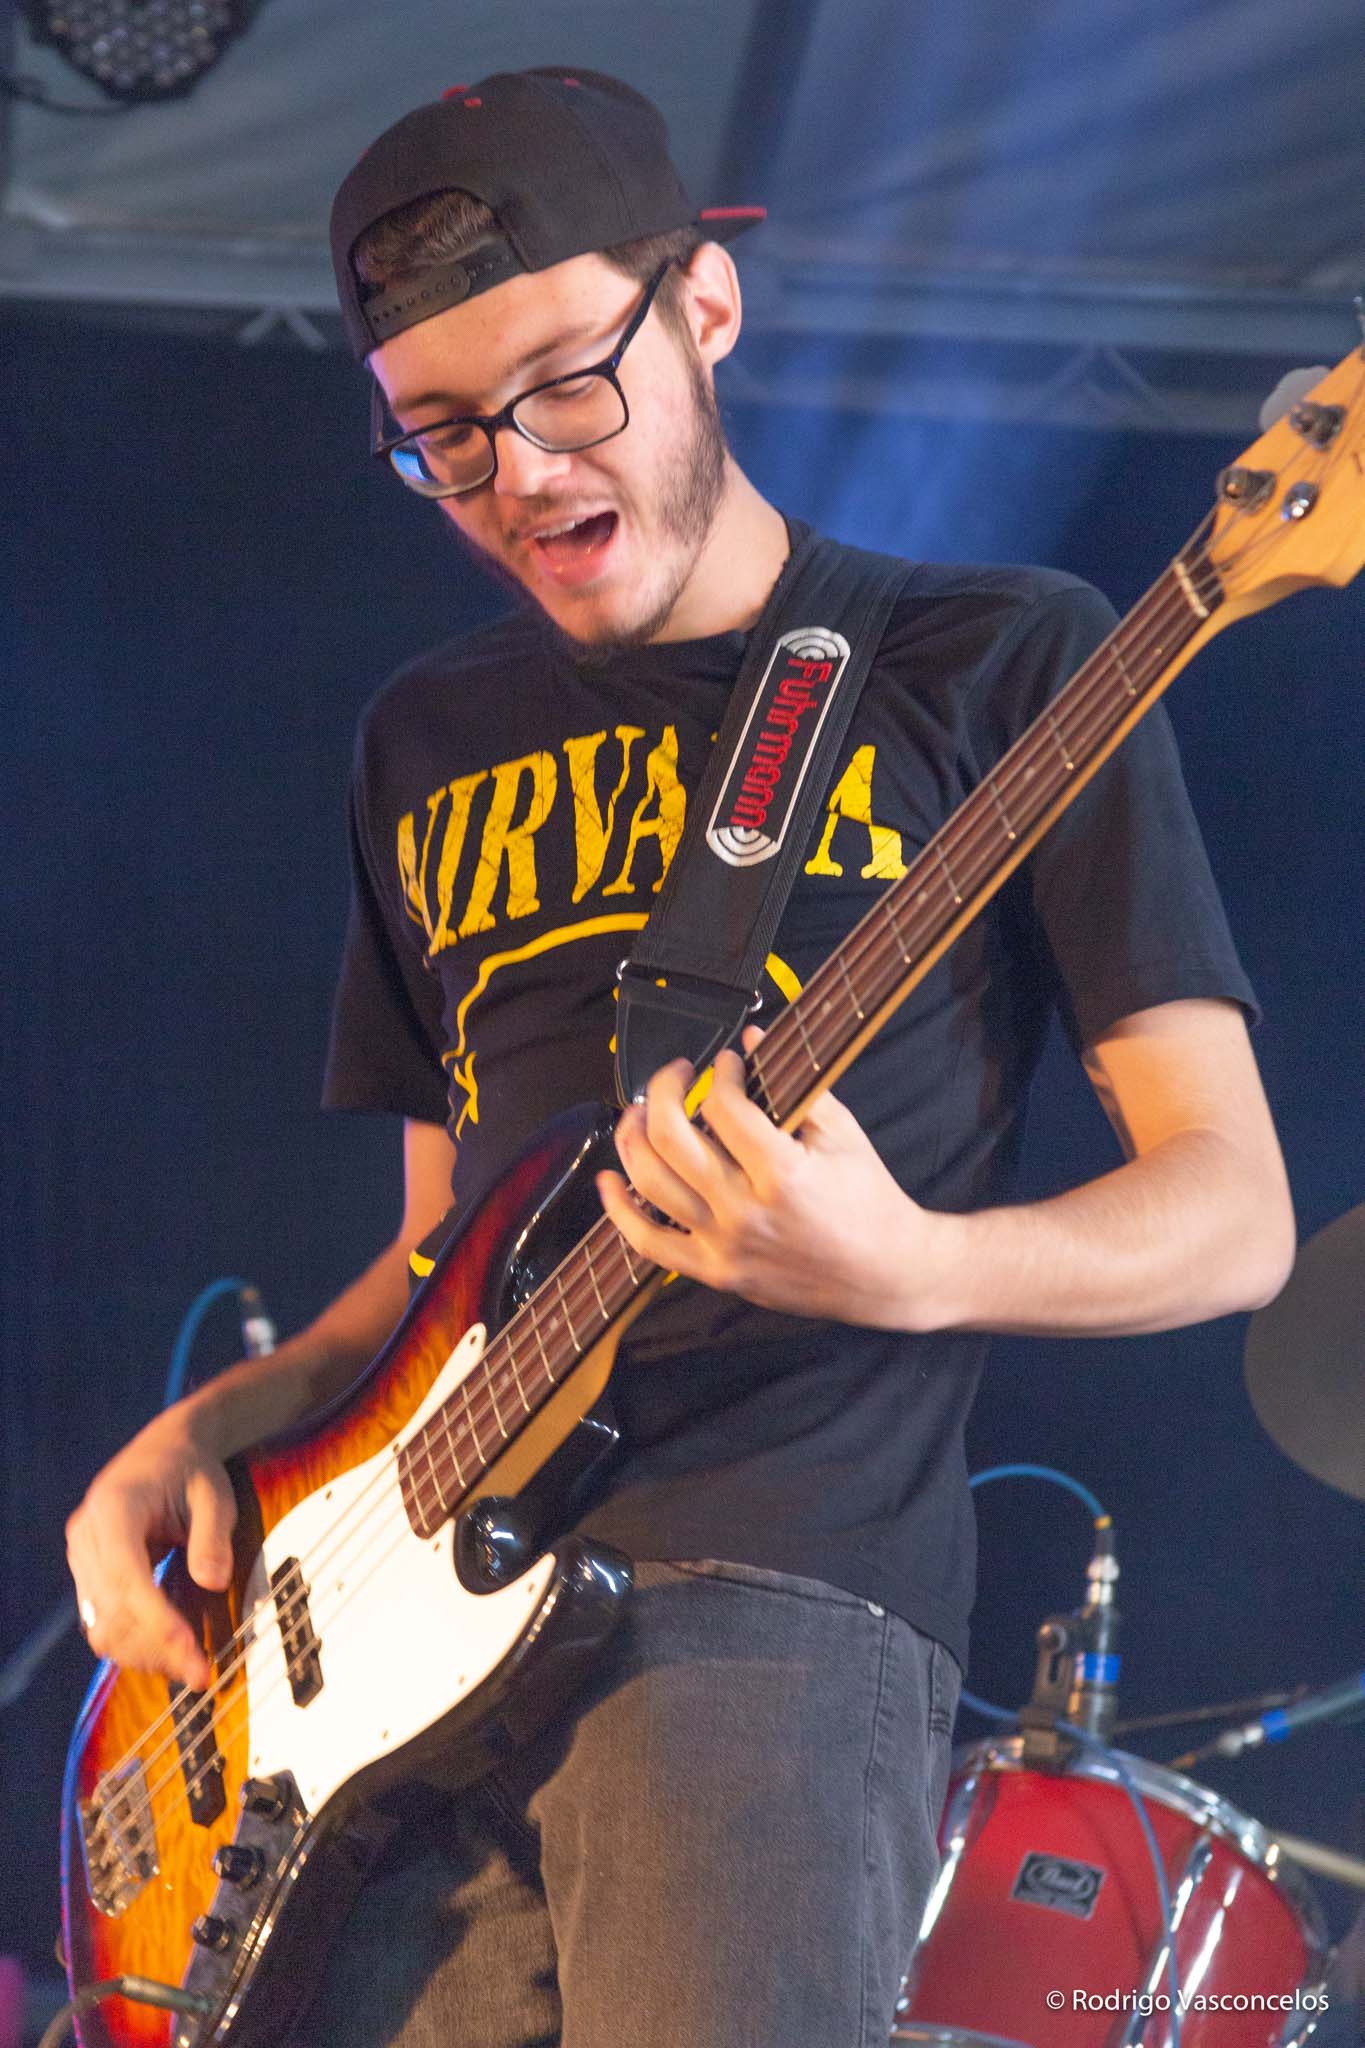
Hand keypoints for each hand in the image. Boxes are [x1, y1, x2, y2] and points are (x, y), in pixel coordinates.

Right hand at [66, 1402, 237, 1688]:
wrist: (165, 1452)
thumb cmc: (191, 1471)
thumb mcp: (213, 1495)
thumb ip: (212, 1536)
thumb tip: (213, 1582)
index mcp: (113, 1509)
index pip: (125, 1575)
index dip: (155, 1619)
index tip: (188, 1649)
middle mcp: (86, 1537)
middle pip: (112, 1610)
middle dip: (156, 1648)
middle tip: (203, 1675)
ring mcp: (82, 1560)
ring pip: (102, 1626)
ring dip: (144, 1655)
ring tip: (191, 1668)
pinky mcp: (89, 1578)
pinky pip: (103, 1623)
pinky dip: (134, 1645)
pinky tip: (169, 1653)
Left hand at [596, 1030, 944, 1327]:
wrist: (886, 1274)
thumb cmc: (868, 1201)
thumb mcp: (841, 1133)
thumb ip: (793, 1085)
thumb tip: (750, 1039)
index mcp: (782, 1174)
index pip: (724, 1106)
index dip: (721, 1072)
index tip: (728, 1063)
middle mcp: (745, 1212)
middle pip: (670, 1138)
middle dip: (663, 1091)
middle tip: (677, 1075)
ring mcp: (725, 1246)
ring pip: (649, 1184)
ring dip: (633, 1137)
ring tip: (641, 1113)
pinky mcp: (714, 1272)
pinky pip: (649, 1243)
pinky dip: (618, 1211)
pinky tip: (609, 1180)